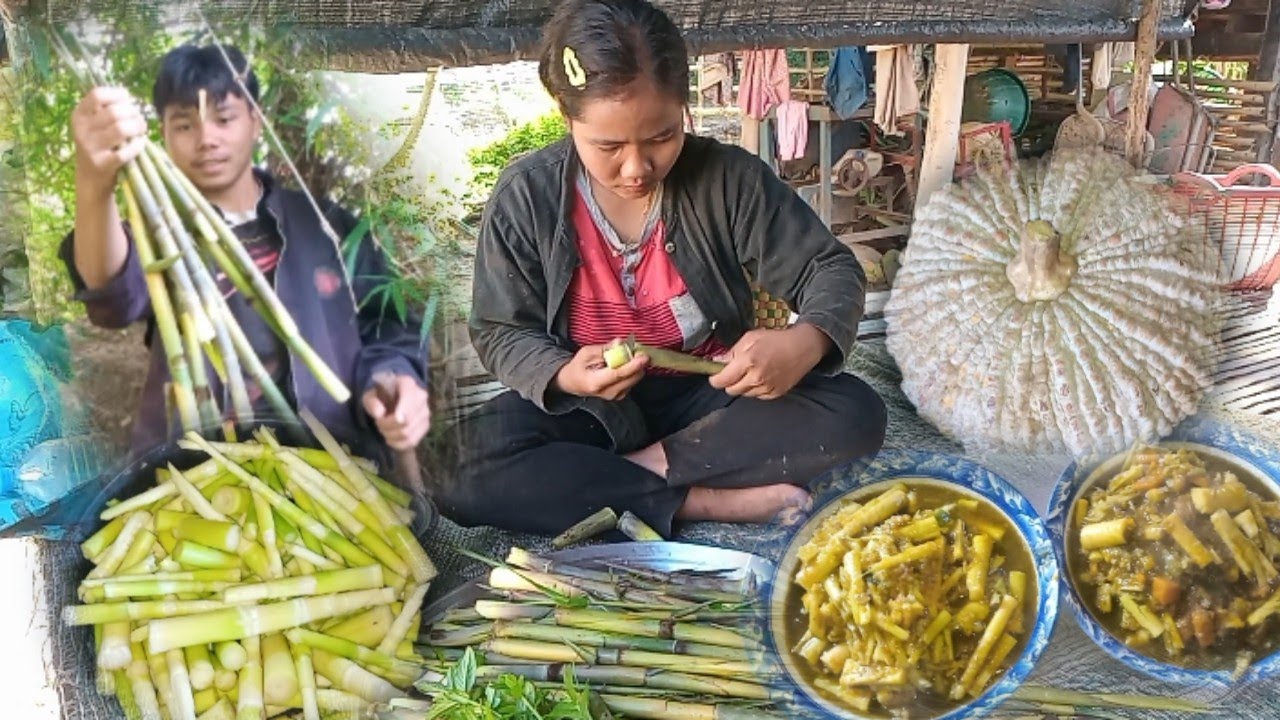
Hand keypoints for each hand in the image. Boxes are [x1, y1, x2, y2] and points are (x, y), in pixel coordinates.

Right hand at [71, 87, 147, 198]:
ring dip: (137, 127)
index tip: (129, 100)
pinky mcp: (101, 164)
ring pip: (121, 129)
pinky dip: (138, 145)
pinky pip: (126, 151)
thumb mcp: (94, 126)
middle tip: (140, 119)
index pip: (97, 95)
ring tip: (142, 130)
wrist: (90, 178)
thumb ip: (107, 111)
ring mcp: (90, 147)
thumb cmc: (98, 146)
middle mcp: (81, 129)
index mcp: (79, 115)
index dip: (118, 95)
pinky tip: (141, 143)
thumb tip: (130, 98)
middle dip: (134, 113)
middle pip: (114, 112)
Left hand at [362, 375, 430, 449]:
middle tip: (379, 423)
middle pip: (406, 421)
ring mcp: (426, 412)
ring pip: (408, 433)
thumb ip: (372, 402)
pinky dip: (399, 444)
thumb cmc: (381, 395)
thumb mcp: (370, 395)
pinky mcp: (426, 426)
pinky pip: (413, 441)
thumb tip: (380, 414)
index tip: (382, 419)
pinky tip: (391, 439)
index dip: (399, 412)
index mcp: (408, 384)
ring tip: (384, 430)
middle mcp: (421, 397)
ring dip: (391, 436)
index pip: (409, 399)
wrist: (393, 397)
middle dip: (388, 426)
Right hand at [553, 343, 648, 400]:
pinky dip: (632, 371)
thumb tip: (621, 343)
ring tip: (626, 357)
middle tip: (635, 350)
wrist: (573, 383)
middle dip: (637, 363)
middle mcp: (608, 392)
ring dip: (635, 366)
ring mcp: (615, 396)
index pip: (618, 374)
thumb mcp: (586, 353)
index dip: (633, 365)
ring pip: (635, 379)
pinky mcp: (621, 395)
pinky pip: (633, 380)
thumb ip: (605, 348)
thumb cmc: (578, 367)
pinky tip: (624, 365)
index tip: (644, 356)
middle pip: (631, 377)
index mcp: (596, 382)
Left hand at [709, 324, 831, 398]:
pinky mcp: (776, 394)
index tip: (715, 376)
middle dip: (729, 382)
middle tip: (735, 372)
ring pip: (744, 394)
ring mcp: (767, 387)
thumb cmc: (776, 340)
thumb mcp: (751, 337)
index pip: (722, 380)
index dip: (715, 379)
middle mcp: (756, 378)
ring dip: (743, 385)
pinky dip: (756, 389)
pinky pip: (757, 396)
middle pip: (731, 390)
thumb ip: (732, 351)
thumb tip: (717, 362)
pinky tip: (762, 377)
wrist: (803, 348)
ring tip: (752, 372)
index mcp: (748, 361)